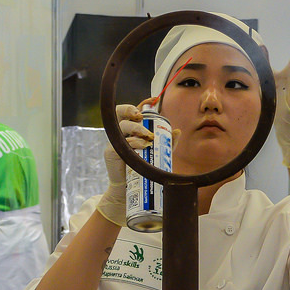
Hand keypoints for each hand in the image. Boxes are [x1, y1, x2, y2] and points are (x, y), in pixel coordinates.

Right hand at [97, 100, 156, 225]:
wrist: (130, 189)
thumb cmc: (144, 169)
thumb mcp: (158, 153)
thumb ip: (167, 143)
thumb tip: (178, 131)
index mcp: (131, 129)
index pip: (132, 111)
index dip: (141, 103)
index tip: (153, 100)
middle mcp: (121, 133)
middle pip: (122, 114)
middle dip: (132, 111)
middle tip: (142, 117)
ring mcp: (115, 142)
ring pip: (122, 127)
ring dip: (136, 129)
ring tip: (147, 137)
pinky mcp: (111, 152)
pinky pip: (120, 143)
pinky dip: (132, 142)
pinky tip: (142, 146)